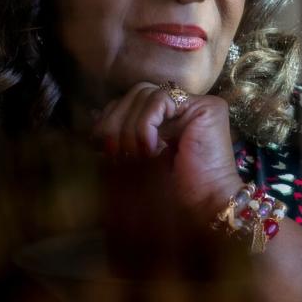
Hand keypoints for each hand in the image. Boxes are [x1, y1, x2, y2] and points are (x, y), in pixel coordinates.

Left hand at [92, 82, 242, 219]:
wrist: (201, 209)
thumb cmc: (168, 193)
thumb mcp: (133, 158)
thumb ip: (119, 135)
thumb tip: (94, 115)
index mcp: (164, 117)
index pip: (128, 100)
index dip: (109, 119)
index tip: (100, 147)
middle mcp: (181, 106)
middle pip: (134, 93)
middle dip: (116, 122)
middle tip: (116, 154)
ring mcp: (195, 104)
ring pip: (144, 93)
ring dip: (132, 127)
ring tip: (138, 155)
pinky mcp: (207, 107)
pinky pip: (160, 99)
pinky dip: (146, 123)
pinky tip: (151, 148)